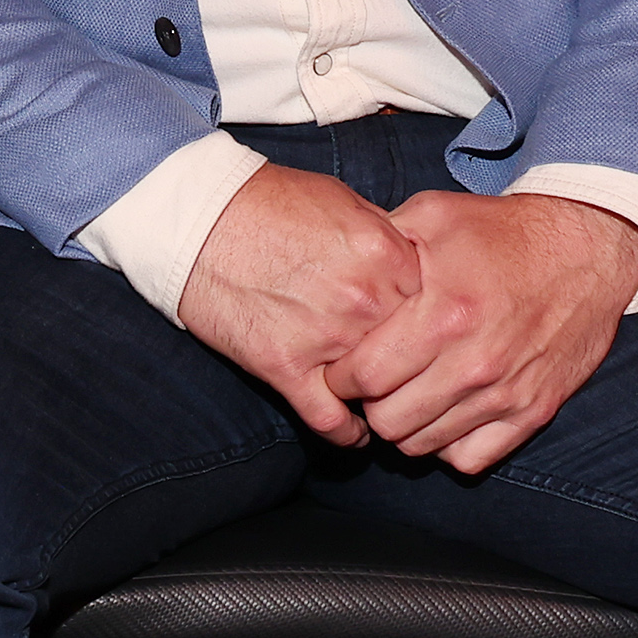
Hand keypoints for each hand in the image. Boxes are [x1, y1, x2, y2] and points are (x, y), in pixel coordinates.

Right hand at [173, 166, 424, 446]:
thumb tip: (418, 265)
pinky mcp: (284, 366)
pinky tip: (356, 435)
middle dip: (416, 363)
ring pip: (377, 390)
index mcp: (389, 256)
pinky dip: (348, 434)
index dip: (435, 321)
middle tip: (414, 372)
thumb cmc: (271, 202)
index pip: (438, 308)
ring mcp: (325, 338)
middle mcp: (365, 301)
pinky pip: (330, 420)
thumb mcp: (347, 202)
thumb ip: (389, 239)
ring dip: (382, 399)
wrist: (199, 217)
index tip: (431, 333)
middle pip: (415, 352)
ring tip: (388, 404)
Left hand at [327, 191, 637, 472]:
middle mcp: (475, 362)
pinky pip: (471, 459)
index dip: (340, 377)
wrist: (588, 247)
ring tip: (406, 396)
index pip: (364, 378)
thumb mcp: (434, 216)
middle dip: (368, 405)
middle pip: (388, 421)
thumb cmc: (503, 231)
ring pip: (424, 445)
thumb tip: (335, 269)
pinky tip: (444, 414)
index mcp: (443, 314)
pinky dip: (448, 444)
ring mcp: (507, 393)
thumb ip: (380, 244)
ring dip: (406, 426)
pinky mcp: (534, 411)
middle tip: (373, 383)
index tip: (342, 366)